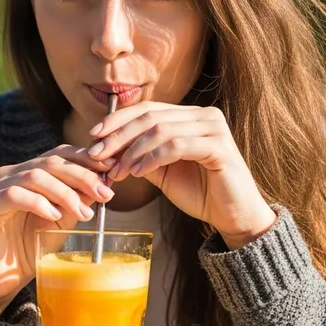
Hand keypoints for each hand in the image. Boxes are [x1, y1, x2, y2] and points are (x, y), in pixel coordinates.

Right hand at [0, 145, 114, 315]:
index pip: (59, 154)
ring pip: (34, 175)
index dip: (85, 159)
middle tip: (104, 194)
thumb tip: (104, 183)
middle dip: (81, 176)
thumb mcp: (62, 220)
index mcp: (28, 172)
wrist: (2, 280)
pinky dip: (38, 202)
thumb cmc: (32, 248)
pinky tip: (54, 216)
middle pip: (50, 161)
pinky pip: (13, 194)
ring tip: (82, 212)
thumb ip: (77, 200)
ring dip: (64, 192)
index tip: (111, 171)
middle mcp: (10, 174)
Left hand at [87, 102, 276, 249]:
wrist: (233, 216)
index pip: (147, 109)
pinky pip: (176, 146)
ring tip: (117, 171)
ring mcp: (214, 129)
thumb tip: (105, 149)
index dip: (118, 120)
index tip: (93, 136)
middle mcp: (204, 115)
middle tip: (97, 155)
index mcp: (190, 116)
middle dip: (119, 136)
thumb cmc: (200, 192)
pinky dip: (152, 158)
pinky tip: (137, 172)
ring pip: (161, 130)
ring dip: (132, 151)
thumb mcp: (161, 171)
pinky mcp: (219, 147)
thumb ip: (138, 155)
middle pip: (150, 117)